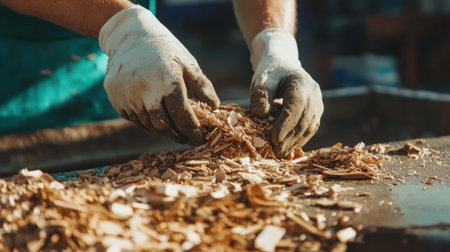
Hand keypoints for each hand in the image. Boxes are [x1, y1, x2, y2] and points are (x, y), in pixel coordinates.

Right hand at [99, 5, 218, 144]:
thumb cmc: (165, 50)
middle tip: (186, 138)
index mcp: (167, 82)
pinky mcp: (116, 99)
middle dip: (177, 134)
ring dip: (162, 130)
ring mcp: (127, 96)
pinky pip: (134, 119)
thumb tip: (214, 108)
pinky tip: (156, 116)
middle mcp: (145, 91)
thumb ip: (202, 86)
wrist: (129, 36)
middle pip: (164, 126)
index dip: (193, 131)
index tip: (199, 139)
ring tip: (173, 129)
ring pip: (148, 124)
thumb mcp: (188, 63)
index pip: (183, 117)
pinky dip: (147, 122)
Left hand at [249, 29, 322, 156]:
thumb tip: (261, 114)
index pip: (296, 107)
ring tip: (280, 154)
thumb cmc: (271, 74)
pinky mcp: (316, 113)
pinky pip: (310, 129)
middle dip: (290, 138)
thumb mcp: (261, 80)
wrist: (283, 67)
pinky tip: (287, 147)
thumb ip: (260, 95)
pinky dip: (299, 140)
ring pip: (309, 127)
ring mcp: (318, 104)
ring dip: (295, 142)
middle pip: (304, 120)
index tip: (274, 139)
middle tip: (275, 152)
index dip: (286, 125)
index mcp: (302, 84)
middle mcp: (314, 94)